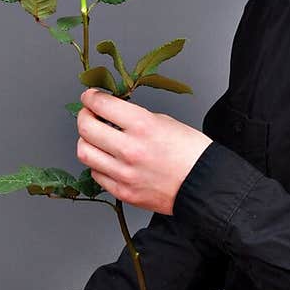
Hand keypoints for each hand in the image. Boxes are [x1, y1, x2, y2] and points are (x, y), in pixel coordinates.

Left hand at [76, 87, 212, 213]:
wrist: (205, 186)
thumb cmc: (191, 153)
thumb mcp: (165, 122)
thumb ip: (135, 118)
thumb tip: (113, 114)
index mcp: (143, 126)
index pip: (101, 105)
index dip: (91, 97)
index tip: (90, 97)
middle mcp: (130, 150)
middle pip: (86, 127)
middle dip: (84, 116)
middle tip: (88, 114)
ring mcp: (124, 174)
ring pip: (84, 152)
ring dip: (86, 141)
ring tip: (95, 138)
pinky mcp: (124, 192)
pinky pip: (97, 174)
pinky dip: (98, 164)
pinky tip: (107, 159)